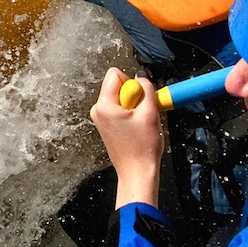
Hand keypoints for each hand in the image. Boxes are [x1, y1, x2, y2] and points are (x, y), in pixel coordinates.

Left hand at [89, 67, 163, 207]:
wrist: (137, 172)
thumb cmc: (142, 148)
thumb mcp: (150, 113)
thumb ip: (146, 89)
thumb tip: (141, 77)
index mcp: (104, 106)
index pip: (115, 74)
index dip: (132, 83)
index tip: (139, 100)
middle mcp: (97, 110)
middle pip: (117, 85)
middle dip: (133, 95)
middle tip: (141, 114)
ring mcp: (100, 117)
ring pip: (119, 97)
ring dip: (133, 105)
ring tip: (139, 123)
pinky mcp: (105, 124)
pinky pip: (119, 108)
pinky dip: (129, 113)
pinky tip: (135, 128)